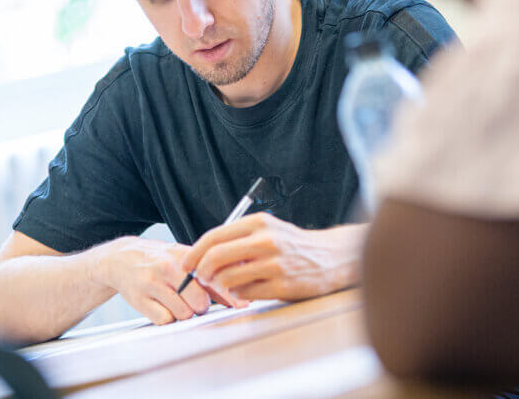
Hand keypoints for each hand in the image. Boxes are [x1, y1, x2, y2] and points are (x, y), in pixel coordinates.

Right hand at [89, 236, 247, 324]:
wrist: (122, 258)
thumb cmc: (159, 260)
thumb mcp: (184, 260)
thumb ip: (209, 276)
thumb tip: (238, 290)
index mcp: (184, 256)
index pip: (212, 278)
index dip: (229, 294)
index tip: (242, 304)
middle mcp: (168, 267)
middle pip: (199, 301)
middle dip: (202, 306)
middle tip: (195, 301)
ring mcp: (152, 283)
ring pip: (183, 313)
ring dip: (184, 312)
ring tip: (176, 301)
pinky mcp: (139, 299)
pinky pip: (164, 320)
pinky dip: (167, 318)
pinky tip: (162, 305)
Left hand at [181, 214, 366, 301]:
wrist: (332, 257)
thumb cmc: (294, 245)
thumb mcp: (268, 230)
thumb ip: (240, 238)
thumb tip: (205, 254)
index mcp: (258, 223)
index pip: (214, 236)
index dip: (194, 252)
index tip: (186, 264)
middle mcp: (265, 240)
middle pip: (215, 257)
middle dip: (202, 272)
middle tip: (202, 279)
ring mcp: (274, 263)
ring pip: (227, 278)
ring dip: (221, 286)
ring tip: (227, 286)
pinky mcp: (282, 284)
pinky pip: (245, 294)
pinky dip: (239, 295)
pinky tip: (246, 291)